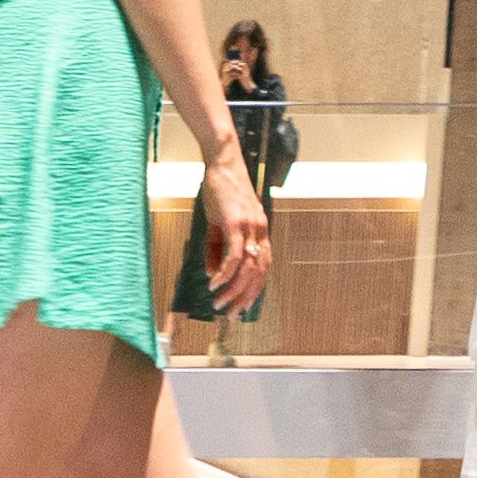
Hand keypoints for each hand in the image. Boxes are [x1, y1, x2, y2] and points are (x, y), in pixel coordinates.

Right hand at [201, 152, 274, 308]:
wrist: (222, 162)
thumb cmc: (221, 190)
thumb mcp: (218, 223)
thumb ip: (216, 249)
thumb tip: (213, 274)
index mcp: (260, 231)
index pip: (263, 267)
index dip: (254, 289)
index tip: (243, 306)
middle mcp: (260, 230)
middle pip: (259, 273)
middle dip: (246, 297)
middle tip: (232, 315)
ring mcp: (250, 227)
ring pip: (247, 268)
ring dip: (233, 290)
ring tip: (219, 303)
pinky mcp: (236, 223)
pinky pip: (234, 255)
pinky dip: (225, 273)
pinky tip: (214, 283)